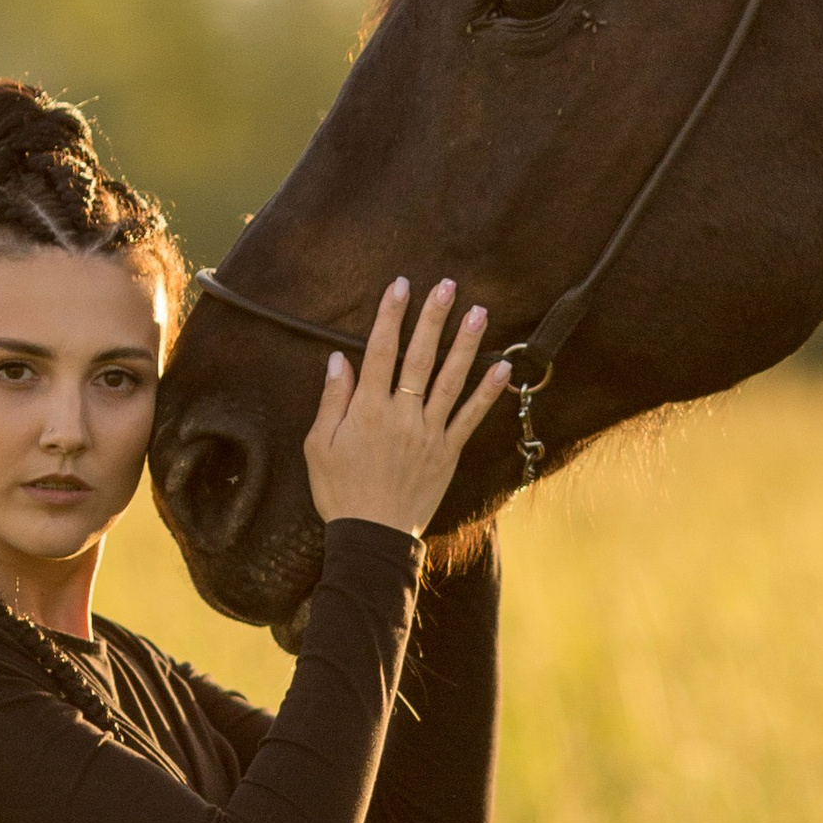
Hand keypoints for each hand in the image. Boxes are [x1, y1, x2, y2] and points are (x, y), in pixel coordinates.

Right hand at [302, 277, 509, 536]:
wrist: (371, 536)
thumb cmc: (340, 491)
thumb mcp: (319, 445)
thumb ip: (332, 400)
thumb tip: (339, 359)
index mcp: (367, 411)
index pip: (379, 351)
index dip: (390, 316)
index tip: (400, 286)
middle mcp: (401, 416)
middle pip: (419, 358)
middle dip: (433, 318)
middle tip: (447, 286)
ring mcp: (428, 434)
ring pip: (451, 381)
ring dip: (466, 345)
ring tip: (479, 312)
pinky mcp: (448, 453)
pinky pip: (471, 418)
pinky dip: (488, 394)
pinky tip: (503, 369)